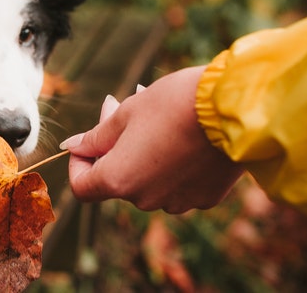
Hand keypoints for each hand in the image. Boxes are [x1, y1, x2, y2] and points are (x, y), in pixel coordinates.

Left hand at [62, 66, 243, 212]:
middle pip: (118, 180)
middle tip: (122, 106)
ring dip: (144, 155)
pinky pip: (179, 184)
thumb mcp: (126, 113)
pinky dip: (174, 164)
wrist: (234, 108)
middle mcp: (145, 199)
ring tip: (158, 118)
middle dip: (115, 148)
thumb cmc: (173, 104)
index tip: (89, 140)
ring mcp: (178, 202)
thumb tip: (72, 147)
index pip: (82, 186)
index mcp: (118, 180)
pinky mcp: (205, 198)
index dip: (79, 163)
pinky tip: (186, 136)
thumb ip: (96, 136)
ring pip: (149, 181)